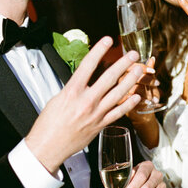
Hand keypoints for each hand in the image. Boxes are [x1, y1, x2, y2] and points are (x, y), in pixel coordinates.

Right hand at [25, 37, 142, 173]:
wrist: (48, 147)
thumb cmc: (49, 124)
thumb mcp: (57, 99)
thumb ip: (73, 88)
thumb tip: (83, 80)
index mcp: (72, 91)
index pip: (88, 65)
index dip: (99, 50)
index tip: (108, 40)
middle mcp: (86, 101)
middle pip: (109, 78)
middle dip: (123, 64)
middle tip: (133, 54)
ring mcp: (95, 114)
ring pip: (118, 94)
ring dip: (130, 80)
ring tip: (139, 70)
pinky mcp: (100, 126)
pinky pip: (118, 113)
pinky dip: (128, 104)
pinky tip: (136, 96)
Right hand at [119, 56, 159, 113]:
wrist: (136, 111)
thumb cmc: (141, 92)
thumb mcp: (145, 79)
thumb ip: (147, 70)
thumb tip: (152, 59)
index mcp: (122, 72)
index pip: (130, 66)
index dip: (143, 67)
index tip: (153, 71)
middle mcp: (117, 81)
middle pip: (131, 77)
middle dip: (146, 80)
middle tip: (157, 83)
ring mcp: (116, 93)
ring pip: (131, 90)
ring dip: (145, 92)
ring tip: (154, 96)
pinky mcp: (119, 104)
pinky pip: (131, 102)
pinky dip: (142, 101)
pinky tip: (149, 102)